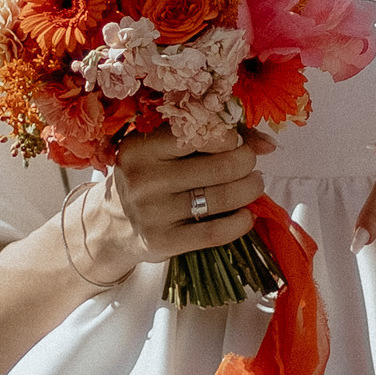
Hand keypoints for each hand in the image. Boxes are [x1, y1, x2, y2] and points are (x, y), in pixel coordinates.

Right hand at [81, 129, 277, 281]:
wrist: (108, 225)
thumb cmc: (145, 178)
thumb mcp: (161, 150)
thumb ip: (210, 138)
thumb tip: (267, 144)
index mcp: (141, 147)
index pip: (200, 132)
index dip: (229, 136)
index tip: (233, 142)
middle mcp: (144, 179)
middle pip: (220, 165)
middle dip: (246, 162)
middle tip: (250, 164)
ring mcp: (153, 213)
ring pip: (222, 197)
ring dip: (250, 189)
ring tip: (253, 185)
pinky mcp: (163, 242)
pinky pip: (215, 233)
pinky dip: (240, 222)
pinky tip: (246, 215)